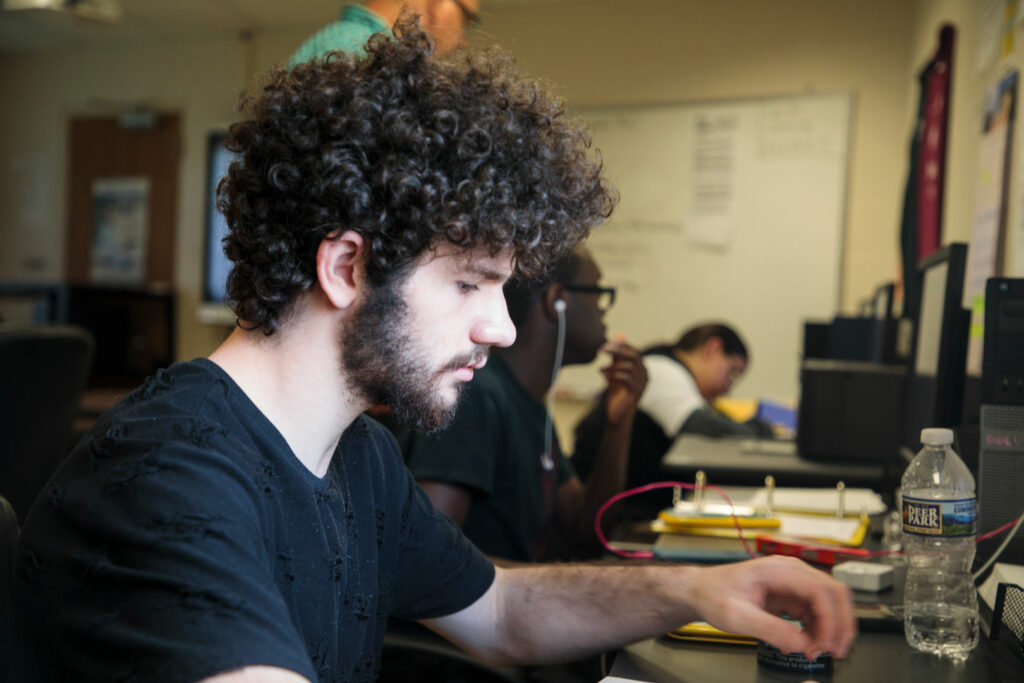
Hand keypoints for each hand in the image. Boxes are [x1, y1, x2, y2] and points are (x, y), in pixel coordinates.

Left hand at [600, 337, 646, 425]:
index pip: (635, 351)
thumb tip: (619, 334)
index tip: (606, 345)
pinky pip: (626, 379)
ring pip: (628, 367)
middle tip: (602, 350)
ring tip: (601, 370)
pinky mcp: (637, 393)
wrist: (616, 414)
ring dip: (612, 366)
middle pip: (634, 356)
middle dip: (617, 351)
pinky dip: (613, 375)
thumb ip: (617, 354)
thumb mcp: (615, 370)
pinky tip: (603, 375)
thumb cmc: (616, 391)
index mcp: (642, 368)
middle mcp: (645, 374)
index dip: (621, 346)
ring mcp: (643, 384)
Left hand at [685, 556, 855, 659]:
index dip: (830, 620)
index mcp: (779, 570)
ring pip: (829, 604)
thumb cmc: (714, 594)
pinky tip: (809, 645)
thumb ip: (771, 630)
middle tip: (836, 651)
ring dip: (831, 629)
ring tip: (818, 651)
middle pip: (835, 594)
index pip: (821, 591)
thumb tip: (803, 645)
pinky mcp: (792, 596)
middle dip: (840, 624)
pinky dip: (820, 630)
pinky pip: (817, 613)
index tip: (825, 645)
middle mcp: (792, 572)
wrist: (701, 590)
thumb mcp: (738, 617)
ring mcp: (794, 583)